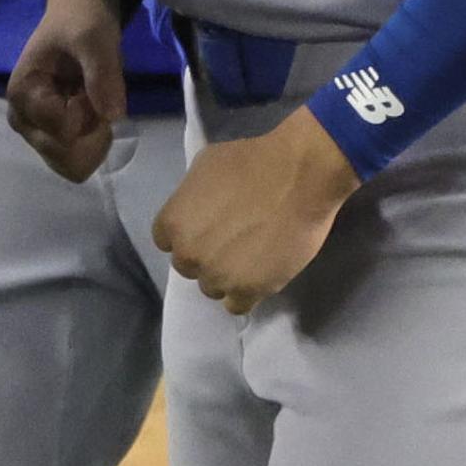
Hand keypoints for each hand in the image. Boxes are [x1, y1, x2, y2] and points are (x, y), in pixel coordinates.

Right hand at [8, 0, 128, 180]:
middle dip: (92, 131)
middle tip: (95, 92)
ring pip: (72, 162)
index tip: (89, 81)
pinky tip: (94, 109)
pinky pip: (77, 156)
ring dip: (94, 135)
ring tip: (93, 98)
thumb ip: (102, 73)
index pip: (63, 130)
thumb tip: (113, 116)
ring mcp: (37, 130)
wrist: (81, 12)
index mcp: (22, 94)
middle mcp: (23, 119)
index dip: (89, 112)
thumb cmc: (82, 20)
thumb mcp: (95, 37)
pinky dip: (94, 139)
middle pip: (63, 154)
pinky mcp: (52, 134)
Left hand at [155, 109, 360, 314]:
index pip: (167, 241)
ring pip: (212, 287)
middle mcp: (189, 255)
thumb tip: (197, 207)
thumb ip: (191, 195)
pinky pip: (236, 305)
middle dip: (207, 255)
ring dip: (227, 276)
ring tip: (251, 258)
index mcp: (172, 223)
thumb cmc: (253, 161)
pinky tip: (258, 277)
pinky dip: (245, 293)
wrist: (299, 176)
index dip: (189, 234)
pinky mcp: (248, 291)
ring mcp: (218, 276)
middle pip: (189, 266)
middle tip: (233, 241)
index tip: (208, 227)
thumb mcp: (206, 164)